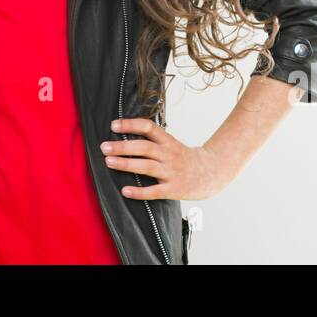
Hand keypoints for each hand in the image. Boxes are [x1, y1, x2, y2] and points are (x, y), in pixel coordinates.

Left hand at [102, 118, 231, 200]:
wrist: (212, 173)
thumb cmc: (186, 158)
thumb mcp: (172, 144)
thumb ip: (153, 140)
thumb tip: (125, 135)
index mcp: (168, 141)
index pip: (148, 127)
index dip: (130, 124)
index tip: (114, 125)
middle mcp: (169, 154)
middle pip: (144, 147)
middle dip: (122, 146)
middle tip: (104, 147)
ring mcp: (172, 172)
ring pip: (147, 166)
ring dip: (126, 164)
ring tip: (109, 162)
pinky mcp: (174, 189)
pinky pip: (155, 191)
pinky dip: (139, 192)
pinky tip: (125, 191)